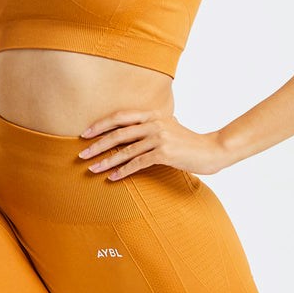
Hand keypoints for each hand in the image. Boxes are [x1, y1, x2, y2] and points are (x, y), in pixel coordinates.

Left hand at [77, 108, 228, 179]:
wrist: (212, 149)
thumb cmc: (189, 142)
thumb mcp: (170, 127)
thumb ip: (152, 126)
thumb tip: (133, 130)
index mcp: (153, 115)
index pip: (120, 117)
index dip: (101, 125)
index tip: (84, 134)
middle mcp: (154, 124)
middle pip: (118, 133)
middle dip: (97, 144)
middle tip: (81, 154)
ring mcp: (159, 138)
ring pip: (125, 150)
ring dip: (106, 161)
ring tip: (92, 169)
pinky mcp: (164, 154)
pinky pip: (138, 163)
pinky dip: (123, 171)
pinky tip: (112, 178)